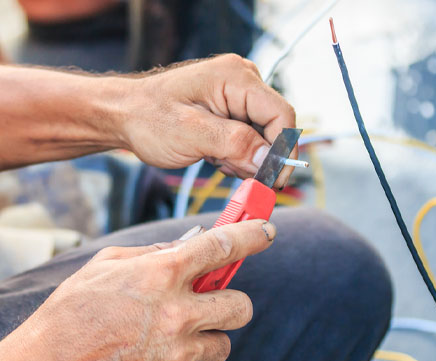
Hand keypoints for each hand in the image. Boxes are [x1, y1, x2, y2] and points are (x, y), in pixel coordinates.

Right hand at [0, 219, 275, 360]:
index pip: (223, 246)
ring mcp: (177, 354)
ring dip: (205, 340)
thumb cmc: (76, 309)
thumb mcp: (109, 264)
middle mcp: (176, 313)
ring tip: (171, 339)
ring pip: (222, 345)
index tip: (266, 232)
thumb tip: (191, 246)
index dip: (252, 235)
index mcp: (161, 274)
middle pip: (242, 307)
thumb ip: (154, 252)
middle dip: (232, 304)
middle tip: (213, 305)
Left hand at [122, 54, 297, 187]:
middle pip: (276, 127)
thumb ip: (234, 144)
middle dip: (262, 157)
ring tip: (217, 161)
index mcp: (236, 77)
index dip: (283, 150)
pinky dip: (239, 155)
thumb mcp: (190, 134)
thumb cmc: (148, 118)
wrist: (124, 115)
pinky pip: (251, 138)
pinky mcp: (233, 110)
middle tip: (240, 176)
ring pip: (265, 137)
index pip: (281, 115)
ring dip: (248, 158)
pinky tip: (217, 157)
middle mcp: (243, 81)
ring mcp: (239, 95)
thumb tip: (269, 161)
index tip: (275, 180)